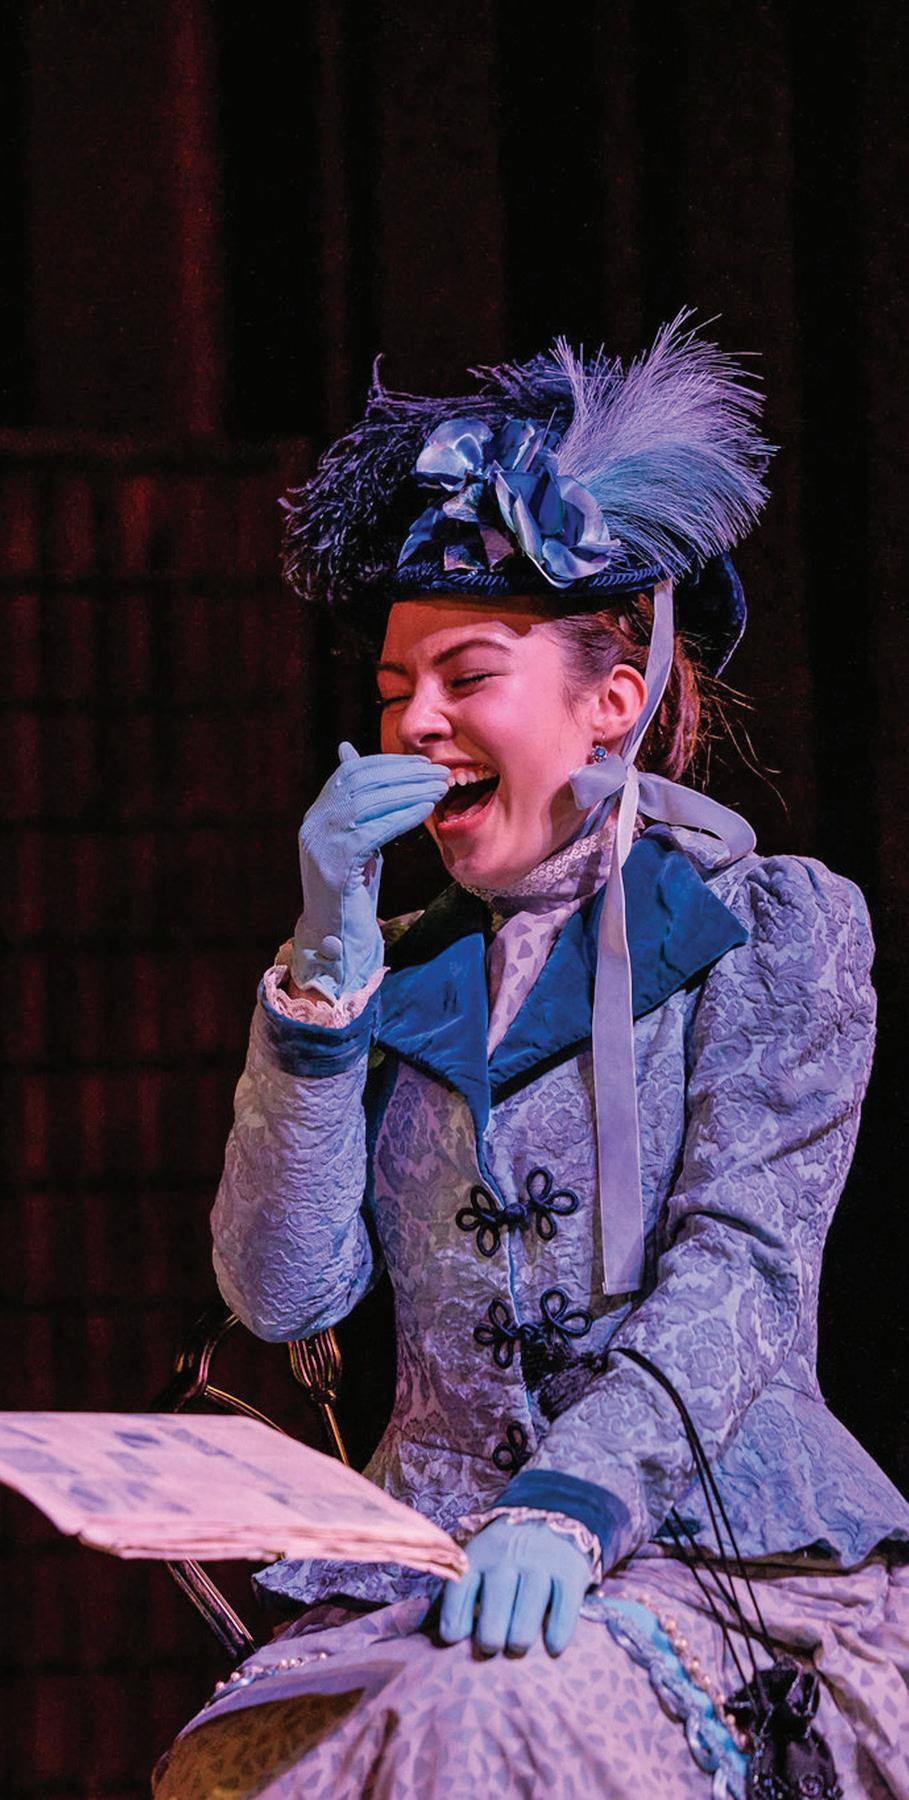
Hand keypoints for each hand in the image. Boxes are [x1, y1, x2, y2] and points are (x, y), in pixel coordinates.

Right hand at [292, 743, 448, 996]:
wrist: (335, 936)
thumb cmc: (353, 890)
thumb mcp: (358, 841)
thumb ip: (360, 807)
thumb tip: (351, 754)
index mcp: (317, 816)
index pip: (351, 773)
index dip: (387, 763)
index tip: (421, 763)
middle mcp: (313, 826)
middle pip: (360, 784)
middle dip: (404, 774)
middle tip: (438, 773)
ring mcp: (321, 845)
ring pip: (367, 803)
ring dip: (409, 791)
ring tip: (439, 788)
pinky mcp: (335, 867)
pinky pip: (372, 831)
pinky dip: (401, 816)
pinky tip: (425, 810)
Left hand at [438, 1518, 590, 1655]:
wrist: (553, 1517)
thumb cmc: (508, 1554)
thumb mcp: (481, 1558)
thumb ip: (465, 1590)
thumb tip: (450, 1635)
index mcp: (480, 1554)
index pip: (460, 1591)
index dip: (454, 1621)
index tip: (454, 1639)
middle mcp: (508, 1557)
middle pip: (494, 1613)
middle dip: (490, 1640)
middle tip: (492, 1647)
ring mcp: (540, 1563)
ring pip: (526, 1617)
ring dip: (519, 1642)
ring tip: (516, 1648)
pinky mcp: (570, 1571)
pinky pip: (563, 1611)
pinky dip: (557, 1634)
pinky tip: (552, 1647)